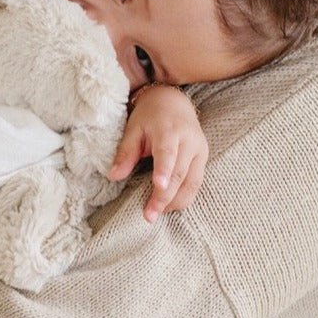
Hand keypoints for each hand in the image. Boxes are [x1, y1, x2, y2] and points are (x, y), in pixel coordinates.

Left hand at [108, 85, 208, 222]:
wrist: (173, 102)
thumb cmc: (150, 116)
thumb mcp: (134, 129)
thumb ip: (126, 152)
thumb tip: (113, 176)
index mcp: (170, 131)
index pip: (168, 153)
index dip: (164, 171)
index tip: (158, 187)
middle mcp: (189, 142)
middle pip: (180, 174)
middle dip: (165, 197)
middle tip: (149, 215)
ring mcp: (200, 151)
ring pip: (193, 183)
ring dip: (176, 202)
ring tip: (158, 214)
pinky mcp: (204, 159)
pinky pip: (197, 183)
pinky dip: (184, 197)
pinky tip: (170, 206)